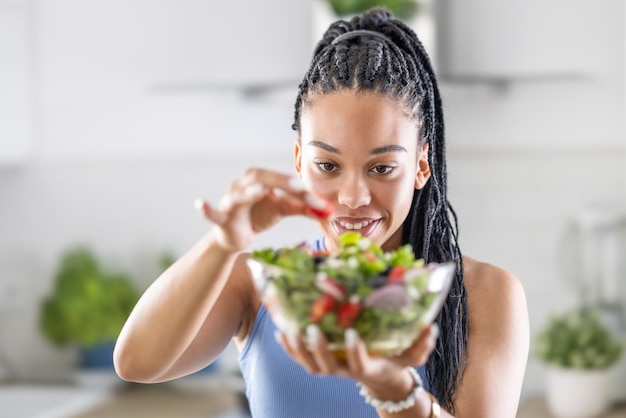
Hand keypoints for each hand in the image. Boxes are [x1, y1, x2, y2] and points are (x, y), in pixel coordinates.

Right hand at [195, 168, 331, 251]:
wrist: (236, 235)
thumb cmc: (258, 215)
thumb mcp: (283, 210)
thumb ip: (303, 207)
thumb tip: (328, 209)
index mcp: (261, 179)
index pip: (281, 178)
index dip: (299, 188)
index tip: (317, 200)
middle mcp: (244, 185)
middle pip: (260, 176)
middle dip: (280, 181)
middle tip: (298, 188)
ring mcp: (231, 200)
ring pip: (238, 192)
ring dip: (248, 192)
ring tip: (259, 191)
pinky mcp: (222, 218)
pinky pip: (213, 212)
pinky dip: (207, 209)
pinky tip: (201, 204)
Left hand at [276, 323, 438, 389]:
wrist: (380, 375)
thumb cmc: (396, 360)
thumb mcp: (412, 355)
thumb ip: (422, 344)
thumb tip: (431, 327)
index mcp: (367, 367)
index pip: (359, 365)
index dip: (355, 352)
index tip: (352, 334)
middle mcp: (345, 370)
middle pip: (326, 366)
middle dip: (318, 349)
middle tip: (312, 329)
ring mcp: (330, 368)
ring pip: (309, 364)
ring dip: (297, 348)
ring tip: (289, 328)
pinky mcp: (320, 363)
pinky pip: (300, 358)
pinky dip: (289, 347)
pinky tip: (281, 330)